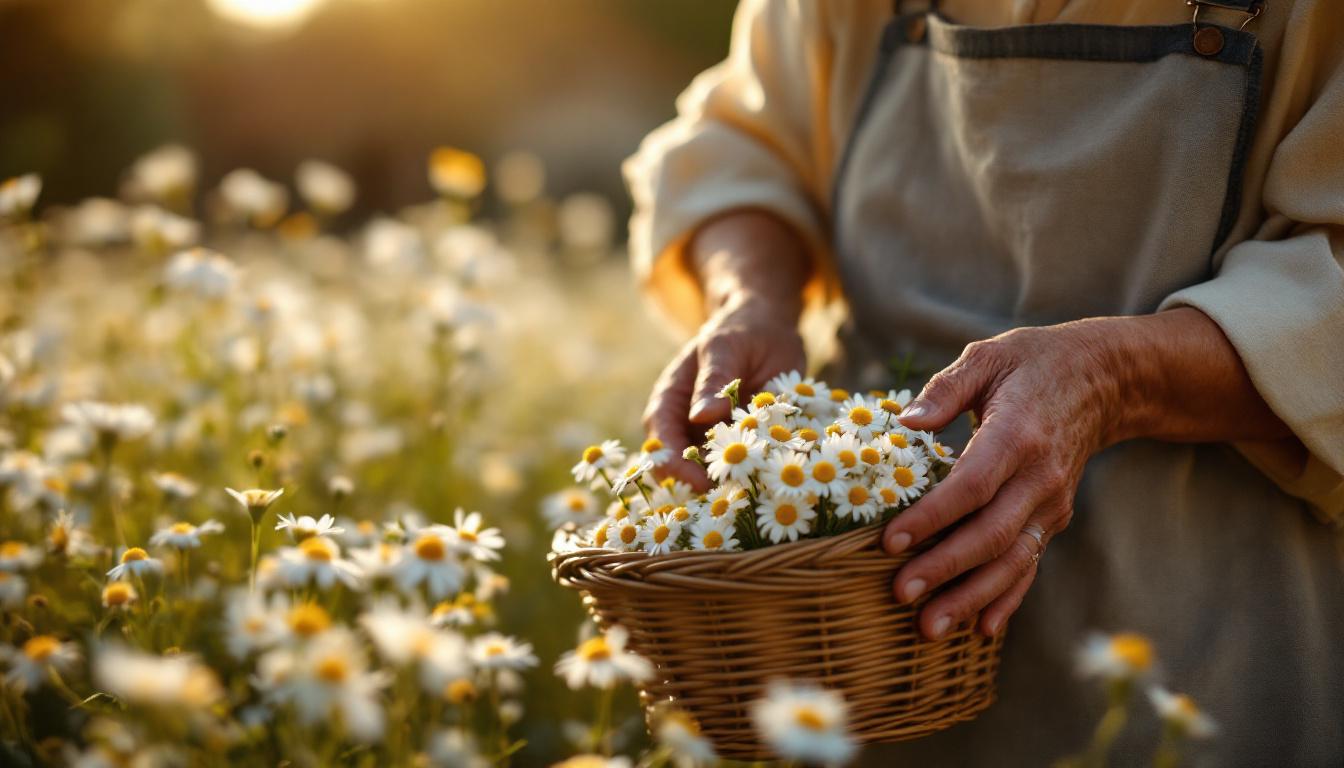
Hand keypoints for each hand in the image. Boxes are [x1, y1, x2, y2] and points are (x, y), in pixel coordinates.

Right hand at [644, 294, 804, 490]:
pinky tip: (769, 486)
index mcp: (672, 396)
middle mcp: (685, 421)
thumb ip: (716, 378)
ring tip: (754, 496)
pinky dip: (750, 479)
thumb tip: (701, 416)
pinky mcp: (739, 444)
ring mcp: (711, 436)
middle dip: (698, 486)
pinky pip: (739, 469)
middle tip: (730, 499)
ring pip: (707, 473)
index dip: (675, 464)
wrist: (769, 329)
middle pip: (678, 465)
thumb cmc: (743, 331)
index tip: (701, 482)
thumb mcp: (728, 345)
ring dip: (725, 487)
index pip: (661, 437)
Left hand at [882, 321, 1134, 639]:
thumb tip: (906, 422)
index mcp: (1018, 434)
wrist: (1104, 380)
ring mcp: (1052, 503)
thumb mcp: (988, 357)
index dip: (932, 517)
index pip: (972, 486)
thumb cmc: (1033, 364)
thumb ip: (946, 389)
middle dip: (945, 568)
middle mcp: (1041, 477)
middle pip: (991, 534)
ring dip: (971, 597)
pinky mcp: (1054, 519)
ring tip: (930, 628)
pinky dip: (1008, 599)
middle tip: (901, 593)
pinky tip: (981, 629)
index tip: (890, 541)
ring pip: (1012, 560)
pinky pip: (1029, 564)